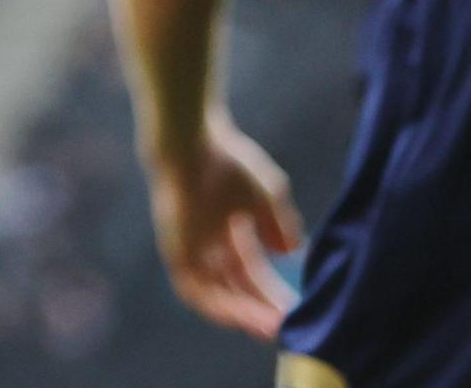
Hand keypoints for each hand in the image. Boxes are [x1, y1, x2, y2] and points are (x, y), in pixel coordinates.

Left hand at [144, 116, 302, 341]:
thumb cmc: (228, 161)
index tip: (296, 310)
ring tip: (272, 329)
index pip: (249, 273)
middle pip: (234, 287)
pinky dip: (219, 305)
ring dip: (243, 314)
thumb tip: (290, 251)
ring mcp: (189, 248)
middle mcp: (206, 245)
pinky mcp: (175, 251)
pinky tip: (245, 317)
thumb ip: (277, 225)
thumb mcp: (265, 197)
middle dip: (260, 308)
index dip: (270, 293)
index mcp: (226, 232)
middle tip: (287, 328)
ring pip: (215, 294)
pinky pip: (195, 290)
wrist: (192, 141)